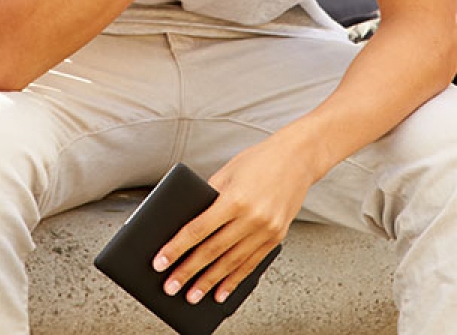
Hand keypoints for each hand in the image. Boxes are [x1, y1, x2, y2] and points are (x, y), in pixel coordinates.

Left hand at [153, 141, 313, 304]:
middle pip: (213, 251)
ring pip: (232, 263)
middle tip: (170, 287)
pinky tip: (221, 292)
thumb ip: (207, 200)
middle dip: (189, 272)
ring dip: (210, 283)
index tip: (159, 263)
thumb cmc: (256, 162)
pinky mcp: (277, 237)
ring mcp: (267, 230)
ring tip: (192, 297)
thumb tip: (183, 227)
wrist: (297, 159)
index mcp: (234, 199)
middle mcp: (252, 218)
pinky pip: (252, 264)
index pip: (197, 230)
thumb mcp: (225, 174)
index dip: (176, 249)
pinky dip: (235, 280)